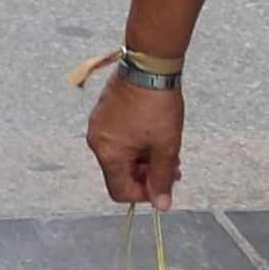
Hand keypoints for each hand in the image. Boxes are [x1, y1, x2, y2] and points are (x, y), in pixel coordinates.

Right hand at [85, 66, 183, 211]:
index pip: (120, 191)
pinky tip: (154, 133)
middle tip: (171, 168)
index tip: (162, 188)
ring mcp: (99, 125)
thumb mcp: (166, 147)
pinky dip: (136, 142)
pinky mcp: (105, 112)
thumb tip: (161, 203)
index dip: (144, 194)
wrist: (149, 66)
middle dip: (147, 174)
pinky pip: (118, 138)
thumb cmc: (156, 103)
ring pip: (121, 155)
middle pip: (120, 173)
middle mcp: (97, 140)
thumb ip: (162, 178)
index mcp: (108, 153)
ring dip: (143, 158)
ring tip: (166, 149)